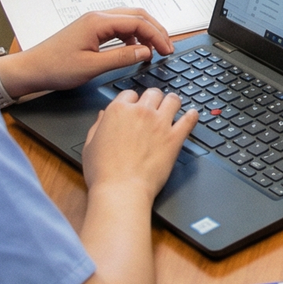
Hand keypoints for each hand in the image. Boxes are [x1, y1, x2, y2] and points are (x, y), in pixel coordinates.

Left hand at [0, 9, 177, 100]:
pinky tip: (134, 51)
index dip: (156, 35)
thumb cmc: (55, 68)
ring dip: (144, 32)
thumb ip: (121, 58)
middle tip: (167, 48)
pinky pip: (118, 27)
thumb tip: (146, 52)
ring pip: (129, 20)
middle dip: (155, 30)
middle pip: (137, 15)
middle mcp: (98, 16)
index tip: (167, 50)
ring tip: (154, 50)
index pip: (138, 22)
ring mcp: (94, 21)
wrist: (30, 69)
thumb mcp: (91, 67)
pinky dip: (132, 36)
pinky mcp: (91, 29)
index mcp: (98, 22)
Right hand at [81, 87, 196, 199]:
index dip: (131, 101)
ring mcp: (160, 123)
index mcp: (118, 111)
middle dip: (152, 99)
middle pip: (153, 93)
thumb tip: (103, 115)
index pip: (129, 94)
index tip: (134, 107)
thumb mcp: (90, 146)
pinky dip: (192, 116)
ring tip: (172, 108)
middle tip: (153, 108)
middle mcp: (141, 112)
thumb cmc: (103, 173)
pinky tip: (192, 115)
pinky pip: (189, 119)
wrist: (121, 190)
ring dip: (172, 103)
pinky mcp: (174, 137)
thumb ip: (98, 126)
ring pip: (172, 100)